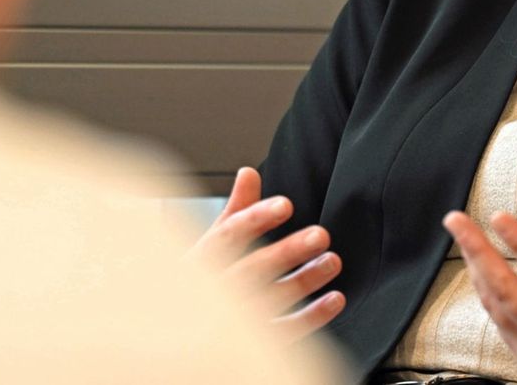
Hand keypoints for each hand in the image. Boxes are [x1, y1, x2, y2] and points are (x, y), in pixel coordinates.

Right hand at [190, 167, 344, 340]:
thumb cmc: (198, 284)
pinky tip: (334, 299)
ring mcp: (232, 320)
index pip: (226, 237)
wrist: (182, 335)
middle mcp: (214, 291)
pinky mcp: (253, 344)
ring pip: (270, 300)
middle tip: (320, 235)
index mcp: (200, 261)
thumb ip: (233, 212)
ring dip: (305, 280)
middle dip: (287, 252)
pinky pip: (284, 332)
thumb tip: (249, 172)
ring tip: (332, 261)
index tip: (286, 205)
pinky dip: (312, 316)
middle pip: (251, 269)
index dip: (256, 219)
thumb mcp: (209, 247)